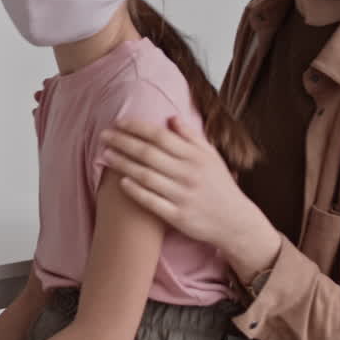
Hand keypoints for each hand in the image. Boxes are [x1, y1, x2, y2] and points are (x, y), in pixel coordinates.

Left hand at [99, 116, 281, 281]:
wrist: (236, 222)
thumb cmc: (220, 186)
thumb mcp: (212, 157)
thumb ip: (191, 137)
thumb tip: (171, 117)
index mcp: (196, 157)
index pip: (161, 136)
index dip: (137, 128)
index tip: (118, 122)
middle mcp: (189, 174)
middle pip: (149, 154)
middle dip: (123, 142)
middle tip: (103, 135)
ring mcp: (183, 196)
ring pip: (147, 176)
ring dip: (123, 164)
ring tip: (106, 155)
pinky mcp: (179, 217)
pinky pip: (152, 202)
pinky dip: (136, 191)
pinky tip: (121, 182)